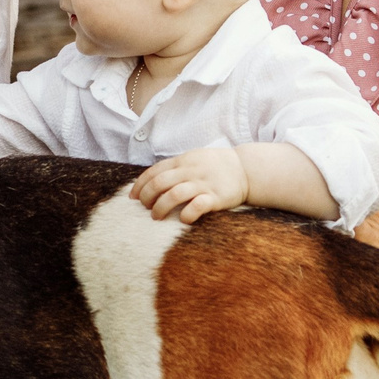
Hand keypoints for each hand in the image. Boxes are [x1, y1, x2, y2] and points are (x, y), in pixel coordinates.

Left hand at [133, 149, 247, 222]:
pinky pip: (197, 206)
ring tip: (156, 216)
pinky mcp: (216, 197)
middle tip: (145, 208)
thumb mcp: (193, 158)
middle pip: (159, 183)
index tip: (132, 197)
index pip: (153, 171)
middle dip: (146, 197)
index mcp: (182, 161)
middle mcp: (190, 171)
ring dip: (160, 208)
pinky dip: (186, 214)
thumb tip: (150, 180)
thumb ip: (174, 167)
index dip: (139, 185)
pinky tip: (182, 220)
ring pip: (173, 195)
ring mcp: (203, 184)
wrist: (246, 169)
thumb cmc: (215, 166)